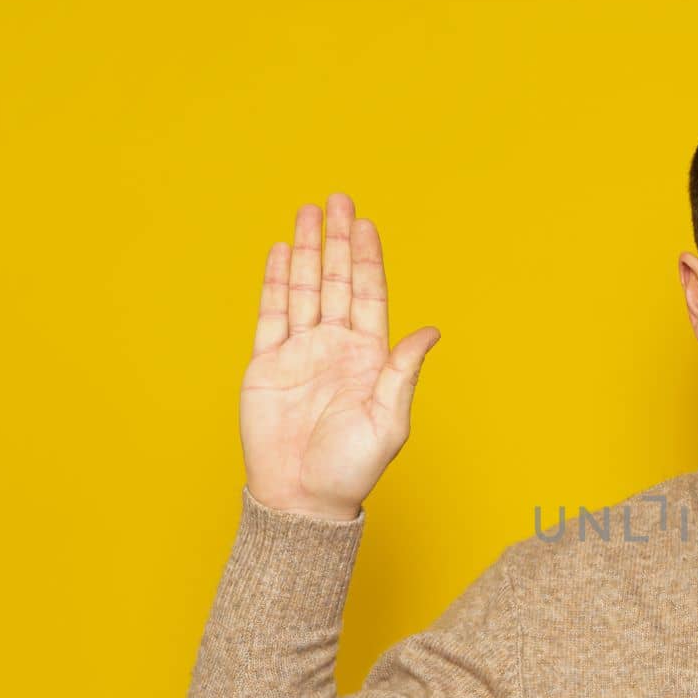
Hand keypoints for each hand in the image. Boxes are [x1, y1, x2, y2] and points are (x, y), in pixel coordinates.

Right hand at [240, 191, 440, 520]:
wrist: (302, 498)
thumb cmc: (351, 469)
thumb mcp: (388, 421)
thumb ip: (403, 372)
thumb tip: (431, 332)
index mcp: (369, 358)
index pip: (369, 296)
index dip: (367, 259)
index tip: (366, 224)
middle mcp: (336, 348)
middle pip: (336, 281)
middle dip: (338, 240)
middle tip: (339, 199)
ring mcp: (300, 353)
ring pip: (304, 289)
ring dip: (307, 250)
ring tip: (309, 212)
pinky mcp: (266, 364)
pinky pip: (271, 314)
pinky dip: (276, 281)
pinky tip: (281, 251)